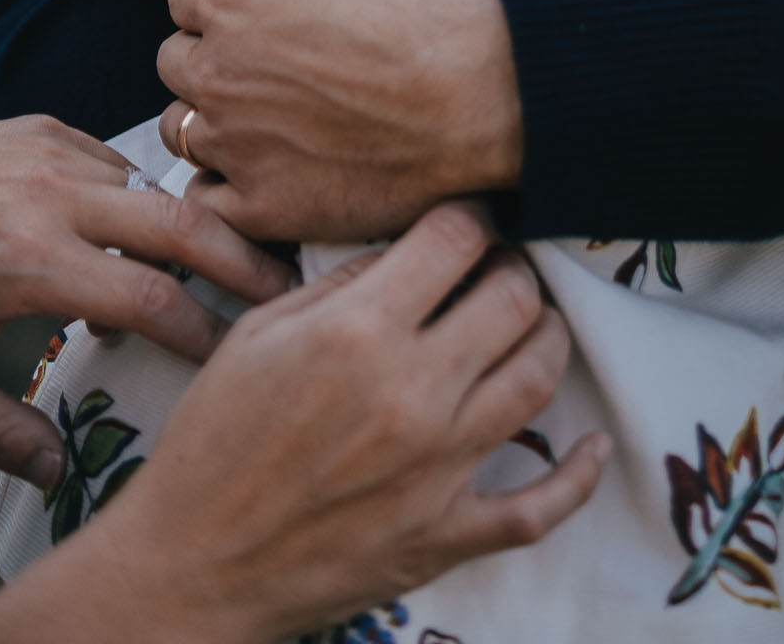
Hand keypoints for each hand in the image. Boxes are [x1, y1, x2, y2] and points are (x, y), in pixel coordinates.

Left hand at [0, 66, 294, 484]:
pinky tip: (146, 237)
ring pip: (157, 189)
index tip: (244, 360)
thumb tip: (62, 472)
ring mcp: (57, 153)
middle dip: (247, 259)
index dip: (205, 332)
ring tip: (238, 268)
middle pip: (183, 222)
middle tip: (293, 294)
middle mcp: (56, 198)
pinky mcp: (51, 128)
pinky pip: (121, 166)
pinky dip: (146, 202)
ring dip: (201, 228)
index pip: (148, 297)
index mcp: (29, 262)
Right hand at [0, 205, 607, 643]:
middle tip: (498, 269)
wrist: (189, 565)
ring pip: (538, 377)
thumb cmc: (212, 442)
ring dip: (547, 338)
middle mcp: (410, 392)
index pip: (457, 239)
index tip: (468, 221)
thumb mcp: (259, 334)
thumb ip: (341, 283)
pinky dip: (577, 475)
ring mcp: (436, 468)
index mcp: (359, 331)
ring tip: (533, 324)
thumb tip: (406, 252)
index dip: (471, 217)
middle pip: (513, 299)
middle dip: (513, 269)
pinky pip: (538, 506)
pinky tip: (594, 445)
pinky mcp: (444, 535)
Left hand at [156, 0, 523, 242]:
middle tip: (261, 60)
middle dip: (208, 57)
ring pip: (183, 134)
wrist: (474, 82)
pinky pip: (210, 205)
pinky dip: (225, 189)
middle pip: (175, 65)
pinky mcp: (266, 206)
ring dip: (210, 121)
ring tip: (259, 117)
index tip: (256, 9)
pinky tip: (261, 173)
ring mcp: (237, 146)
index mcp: (226, 0)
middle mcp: (216, 74)